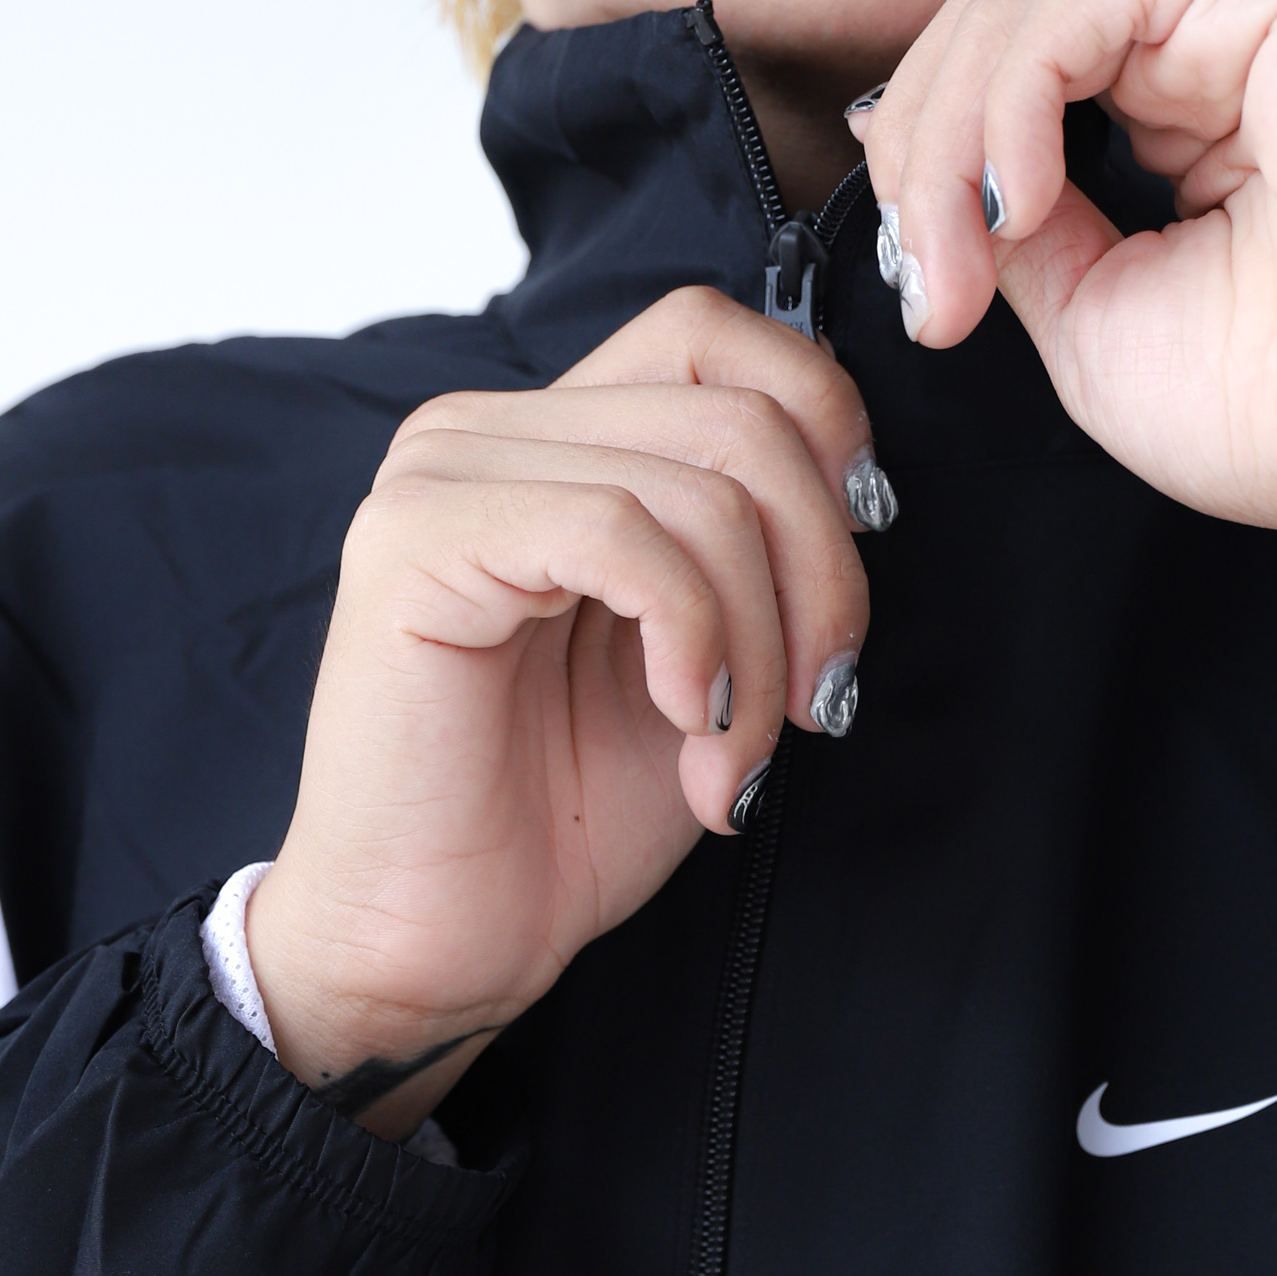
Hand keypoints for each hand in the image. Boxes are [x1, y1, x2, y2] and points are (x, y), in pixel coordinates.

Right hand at [247, 291, 880, 1135]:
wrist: (438, 944)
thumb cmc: (561, 811)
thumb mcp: (706, 651)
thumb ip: (756, 543)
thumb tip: (859, 486)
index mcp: (552, 436)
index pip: (715, 331)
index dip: (824, 424)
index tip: (860, 554)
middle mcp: (487, 428)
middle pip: (738, 412)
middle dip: (823, 568)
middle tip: (818, 701)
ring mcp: (442, 474)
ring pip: (699, 481)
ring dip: (762, 639)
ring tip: (737, 756)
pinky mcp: (417, 543)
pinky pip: (619, 530)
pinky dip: (695, 633)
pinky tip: (687, 721)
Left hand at [856, 0, 1276, 633]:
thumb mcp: (1087, 310)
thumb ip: (1006, 218)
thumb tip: (919, 164)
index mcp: (1180, 106)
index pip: (1003, 69)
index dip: (926, 166)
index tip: (925, 293)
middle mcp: (1214, 40)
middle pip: (993, 23)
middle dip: (920, 155)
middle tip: (928, 281)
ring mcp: (1247, 0)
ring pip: (1017, 10)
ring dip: (952, 143)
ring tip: (963, 262)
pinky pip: (1077, 6)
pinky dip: (1011, 105)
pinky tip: (1022, 202)